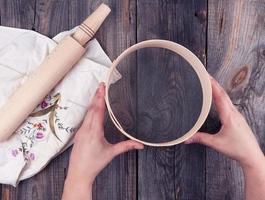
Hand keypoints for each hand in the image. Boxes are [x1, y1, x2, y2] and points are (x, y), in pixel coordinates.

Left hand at [62, 82, 143, 199]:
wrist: (79, 173)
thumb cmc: (94, 164)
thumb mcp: (111, 153)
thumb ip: (126, 146)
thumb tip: (140, 145)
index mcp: (94, 132)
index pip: (98, 111)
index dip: (101, 98)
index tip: (103, 89)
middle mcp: (86, 129)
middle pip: (92, 109)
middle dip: (97, 96)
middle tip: (101, 85)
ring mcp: (81, 131)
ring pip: (87, 113)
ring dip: (93, 102)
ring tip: (97, 93)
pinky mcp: (79, 134)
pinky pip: (85, 119)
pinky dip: (90, 111)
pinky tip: (92, 108)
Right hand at [185, 76, 264, 168]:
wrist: (252, 155)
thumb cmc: (237, 149)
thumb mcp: (216, 143)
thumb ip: (200, 139)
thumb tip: (186, 138)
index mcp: (229, 116)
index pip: (220, 96)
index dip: (212, 85)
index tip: (206, 77)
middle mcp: (234, 113)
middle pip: (223, 94)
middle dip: (214, 83)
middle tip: (206, 75)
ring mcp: (237, 115)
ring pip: (227, 98)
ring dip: (218, 89)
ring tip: (210, 83)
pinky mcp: (237, 118)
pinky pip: (229, 103)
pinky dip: (222, 96)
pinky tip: (218, 97)